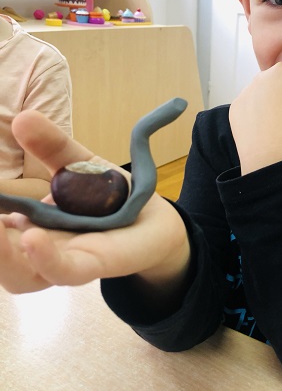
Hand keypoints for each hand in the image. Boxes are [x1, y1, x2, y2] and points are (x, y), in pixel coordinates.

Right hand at [0, 111, 188, 293]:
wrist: (153, 220)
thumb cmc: (107, 197)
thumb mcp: (78, 164)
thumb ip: (52, 147)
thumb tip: (23, 117)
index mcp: (26, 227)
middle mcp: (37, 251)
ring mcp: (63, 262)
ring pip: (19, 273)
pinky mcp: (93, 267)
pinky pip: (64, 270)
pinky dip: (45, 257)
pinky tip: (31, 238)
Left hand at [229, 62, 281, 173]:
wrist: (272, 156)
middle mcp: (260, 75)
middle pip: (281, 85)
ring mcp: (245, 92)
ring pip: (266, 97)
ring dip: (274, 107)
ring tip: (281, 125)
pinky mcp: (236, 109)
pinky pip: (251, 110)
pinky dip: (259, 118)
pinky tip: (267, 130)